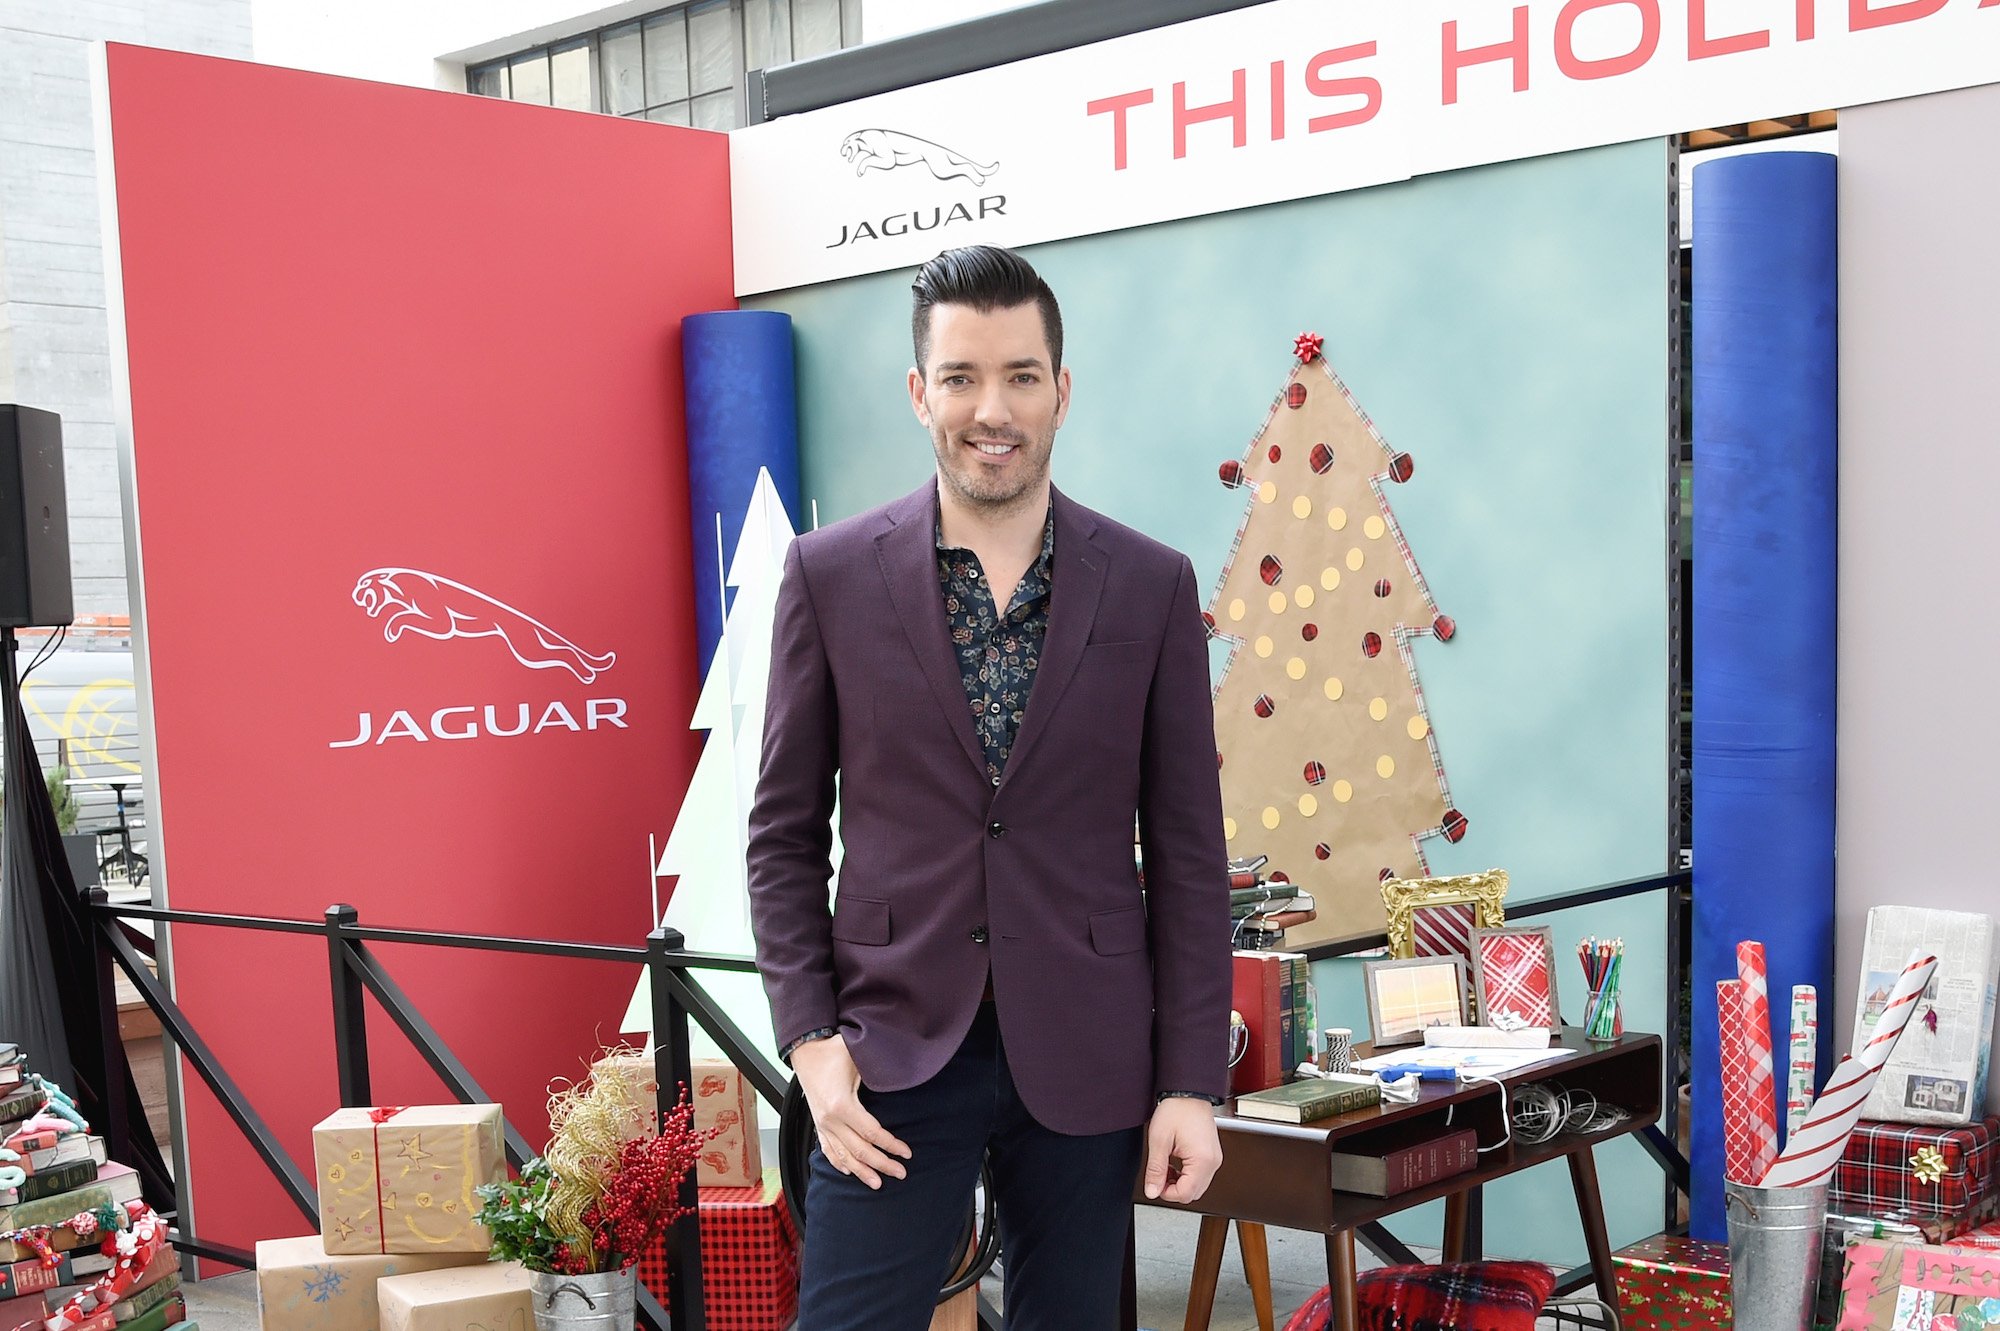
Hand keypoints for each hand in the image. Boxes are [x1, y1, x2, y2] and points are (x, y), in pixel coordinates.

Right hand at [791, 1033, 911, 1189]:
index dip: (891, 1145)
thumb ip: (878, 1066)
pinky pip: (828, 1149)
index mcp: (842, 1105)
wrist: (805, 1052)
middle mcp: (830, 1119)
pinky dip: (839, 1163)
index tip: (906, 1152)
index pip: (872, 1133)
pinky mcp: (818, 1124)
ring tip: (877, 1183)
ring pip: (843, 1156)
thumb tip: (903, 1069)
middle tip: (900, 1172)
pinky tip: (849, 1171)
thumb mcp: (857, 1056)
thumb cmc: (831, 1051)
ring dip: (862, 1171)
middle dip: (882, 1164)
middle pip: (860, 1150)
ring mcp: (822, 1124)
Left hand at [1143, 1097, 1221, 1203]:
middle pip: (1193, 1194)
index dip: (1166, 1193)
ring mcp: (1214, 1159)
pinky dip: (1187, 1175)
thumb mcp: (1159, 1141)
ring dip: (1180, 1182)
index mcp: (1202, 1160)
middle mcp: (1213, 1162)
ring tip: (1166, 1166)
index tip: (1155, 1184)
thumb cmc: (1177, 1110)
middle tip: (1159, 1175)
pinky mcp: (1212, 1155)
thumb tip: (1152, 1190)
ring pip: (1197, 1186)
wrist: (1188, 1092)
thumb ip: (1155, 1169)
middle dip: (1173, 1189)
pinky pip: (1201, 1175)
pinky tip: (1175, 1163)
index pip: (1185, 1194)